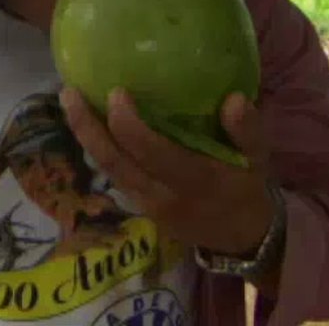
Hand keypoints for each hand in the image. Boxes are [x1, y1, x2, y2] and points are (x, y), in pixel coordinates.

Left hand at [59, 87, 275, 257]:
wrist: (240, 238)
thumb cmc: (246, 189)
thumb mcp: (259, 161)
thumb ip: (247, 131)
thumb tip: (233, 99)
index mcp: (194, 180)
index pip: (152, 153)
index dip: (129, 125)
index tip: (116, 91)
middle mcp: (163, 194)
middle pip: (115, 163)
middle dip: (88, 128)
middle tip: (69, 92)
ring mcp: (147, 204)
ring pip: (107, 170)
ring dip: (85, 136)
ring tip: (69, 101)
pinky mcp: (139, 206)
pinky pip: (113, 175)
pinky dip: (96, 148)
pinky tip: (87, 122)